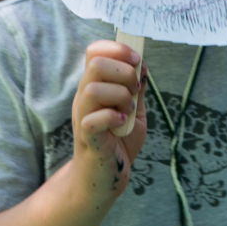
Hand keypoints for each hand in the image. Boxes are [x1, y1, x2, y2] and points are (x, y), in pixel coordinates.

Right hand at [72, 41, 147, 201]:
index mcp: (95, 85)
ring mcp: (83, 116)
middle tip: (135, 89)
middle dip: (124, 71)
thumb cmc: (119, 141)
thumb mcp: (135, 110)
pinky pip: (93, 120)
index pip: (95, 50)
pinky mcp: (87, 138)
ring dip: (120, 95)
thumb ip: (137, 88)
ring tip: (128, 109)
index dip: (117, 49)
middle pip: (96, 63)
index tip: (136, 61)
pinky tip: (122, 124)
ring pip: (93, 89)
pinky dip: (113, 117)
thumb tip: (143, 63)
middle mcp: (84, 97)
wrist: (107, 176)